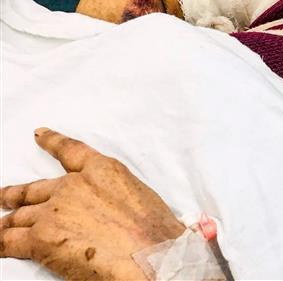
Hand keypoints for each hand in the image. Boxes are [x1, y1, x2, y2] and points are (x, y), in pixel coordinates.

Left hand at [0, 128, 184, 279]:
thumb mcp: (142, 197)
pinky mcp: (41, 238)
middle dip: (17, 193)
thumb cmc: (157, 233)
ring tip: (0, 224)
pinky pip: (8, 240)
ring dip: (8, 221)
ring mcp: (54, 210)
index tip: (39, 134)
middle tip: (4, 195)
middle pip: (36, 188)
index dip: (52, 141)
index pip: (70, 151)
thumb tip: (109, 211)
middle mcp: (74, 186)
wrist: (153, 256)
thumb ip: (116, 196)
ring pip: (19, 215)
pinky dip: (0, 242)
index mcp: (104, 171)